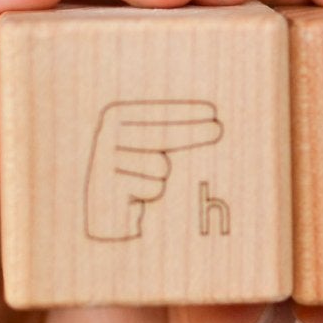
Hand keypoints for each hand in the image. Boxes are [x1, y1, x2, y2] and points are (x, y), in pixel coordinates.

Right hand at [85, 101, 223, 240]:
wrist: (105, 210)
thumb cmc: (135, 171)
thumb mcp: (149, 143)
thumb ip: (172, 130)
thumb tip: (214, 125)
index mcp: (115, 115)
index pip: (156, 112)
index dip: (185, 112)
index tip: (213, 112)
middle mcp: (107, 134)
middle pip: (161, 134)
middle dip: (192, 132)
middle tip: (217, 129)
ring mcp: (105, 161)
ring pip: (159, 165)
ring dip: (161, 176)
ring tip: (145, 180)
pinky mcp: (110, 188)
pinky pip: (152, 187)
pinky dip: (151, 192)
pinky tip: (136, 196)